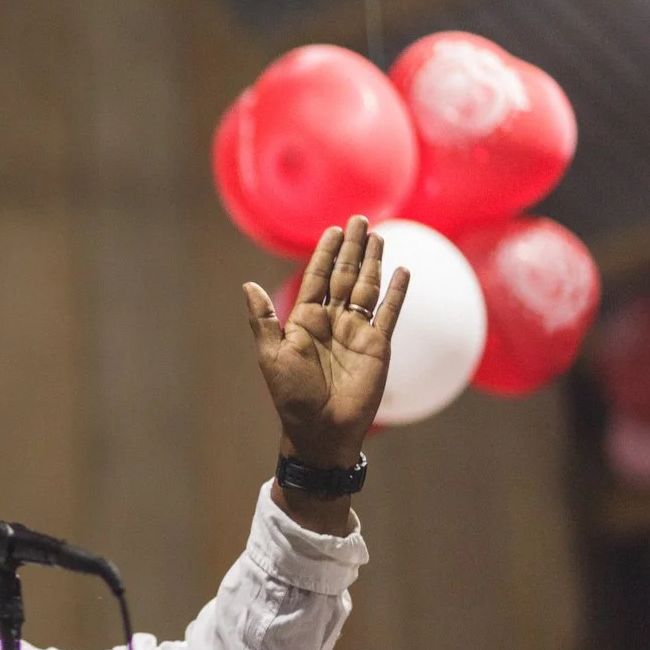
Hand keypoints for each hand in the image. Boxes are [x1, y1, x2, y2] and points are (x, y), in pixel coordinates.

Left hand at [243, 215, 408, 473]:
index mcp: (305, 321)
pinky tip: (402, 272)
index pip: (316, 278)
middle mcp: (332, 322)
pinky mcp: (378, 346)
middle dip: (351, 248)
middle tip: (359, 220)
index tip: (333, 230)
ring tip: (378, 236)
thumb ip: (264, 320)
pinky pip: (389, 313)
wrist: (321, 429)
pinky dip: (397, 293)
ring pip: (366, 288)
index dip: (324, 254)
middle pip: (343, 276)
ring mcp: (356, 332)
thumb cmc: (292, 396)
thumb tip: (247, 285)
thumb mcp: (272, 356)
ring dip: (372, 263)